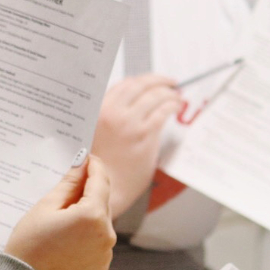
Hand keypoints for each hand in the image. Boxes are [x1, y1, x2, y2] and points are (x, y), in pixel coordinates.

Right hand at [5, 156, 116, 269]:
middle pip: (101, 202)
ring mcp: (106, 253)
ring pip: (100, 223)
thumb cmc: (30, 243)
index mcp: (92, 215)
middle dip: (88, 192)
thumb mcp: (46, 207)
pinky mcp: (102, 268)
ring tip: (62, 218)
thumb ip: (68, 185)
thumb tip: (81, 165)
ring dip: (87, 215)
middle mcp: (106, 234)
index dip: (94, 166)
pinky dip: (87, 236)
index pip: (100, 181)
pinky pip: (97, 243)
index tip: (87, 158)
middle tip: (69, 186)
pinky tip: (67, 239)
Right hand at [91, 75, 179, 216]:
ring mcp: (129, 123)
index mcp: (97, 110)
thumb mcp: (93, 134)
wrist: (104, 189)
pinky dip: (172, 105)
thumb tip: (132, 104)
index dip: (140, 80)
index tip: (150, 81)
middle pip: (140, 85)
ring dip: (168, 93)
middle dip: (158, 80)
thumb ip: (107, 116)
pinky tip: (175, 106)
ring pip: (154, 96)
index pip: (123, 84)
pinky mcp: (144, 135)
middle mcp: (112, 112)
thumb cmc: (98, 165)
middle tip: (169, 82)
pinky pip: (162, 112)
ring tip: (176, 96)